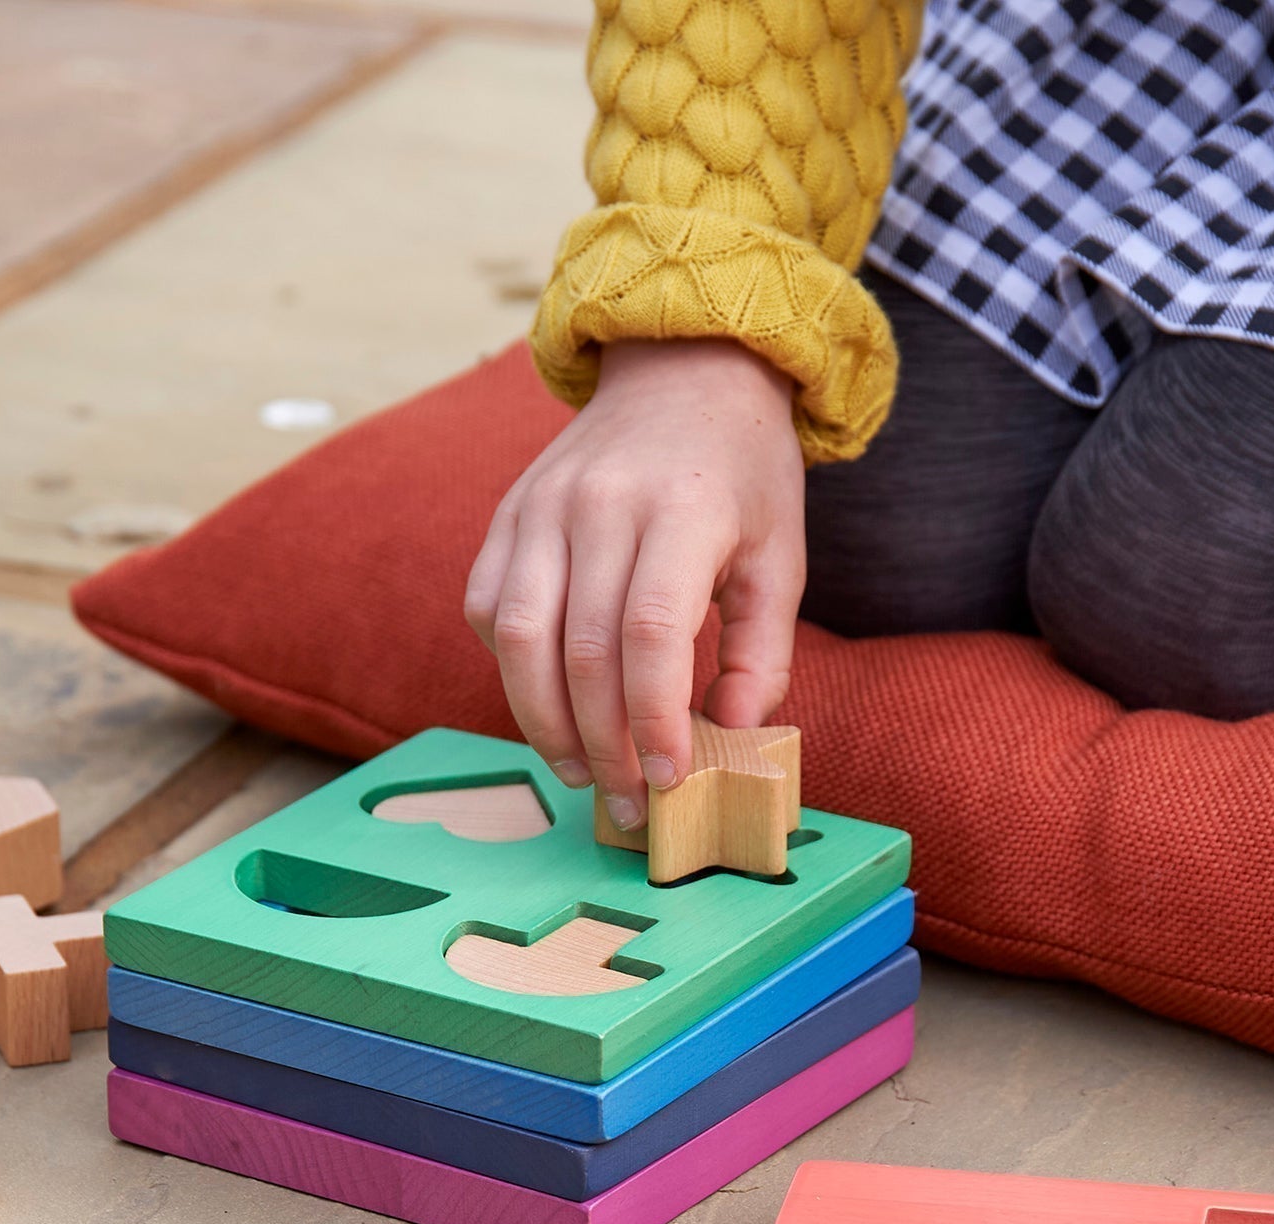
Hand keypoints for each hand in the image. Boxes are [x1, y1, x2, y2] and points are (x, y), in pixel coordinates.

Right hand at [464, 338, 804, 831]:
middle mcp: (601, 502)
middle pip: (582, 651)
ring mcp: (543, 505)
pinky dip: (512, 670)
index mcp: (683, 508)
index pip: (651, 634)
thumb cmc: (742, 476)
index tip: (669, 779)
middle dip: (603, 745)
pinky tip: (548, 703)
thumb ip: (765, 653)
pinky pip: (491, 610)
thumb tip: (732, 736)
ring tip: (579, 772)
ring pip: (522, 639)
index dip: (653, 721)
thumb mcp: (782, 557)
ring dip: (544, 724)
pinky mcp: (507, 515)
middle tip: (629, 802)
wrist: (683, 370)